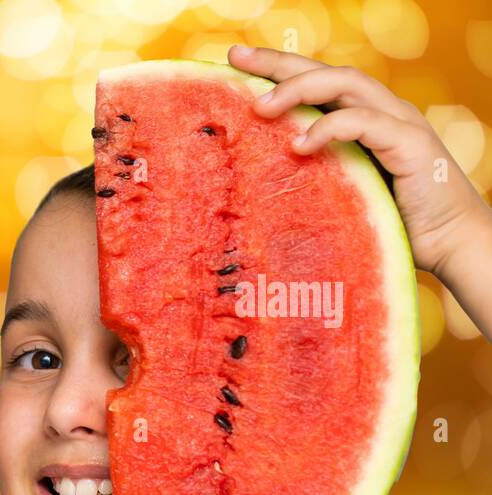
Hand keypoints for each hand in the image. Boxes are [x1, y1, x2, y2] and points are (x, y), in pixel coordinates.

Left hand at [232, 44, 491, 280]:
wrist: (451, 245)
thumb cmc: (394, 223)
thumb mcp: (343, 194)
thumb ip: (313, 176)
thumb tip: (256, 180)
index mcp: (364, 119)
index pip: (318, 83)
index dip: (278, 69)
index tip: (234, 64)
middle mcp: (382, 111)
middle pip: (327, 72)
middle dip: (279, 63)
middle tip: (235, 58)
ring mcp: (399, 123)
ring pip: (345, 85)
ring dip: (299, 90)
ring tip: (261, 107)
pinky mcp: (410, 144)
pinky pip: (364, 123)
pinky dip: (329, 128)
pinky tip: (299, 144)